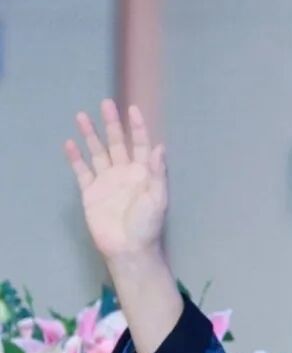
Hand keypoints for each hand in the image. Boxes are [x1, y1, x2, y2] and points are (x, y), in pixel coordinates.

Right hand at [63, 99, 167, 262]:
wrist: (129, 249)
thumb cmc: (148, 226)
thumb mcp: (158, 199)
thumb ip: (157, 173)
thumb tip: (160, 147)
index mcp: (143, 174)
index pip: (140, 145)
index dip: (137, 128)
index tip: (133, 109)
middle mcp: (124, 173)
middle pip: (116, 143)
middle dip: (112, 124)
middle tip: (106, 103)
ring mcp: (107, 182)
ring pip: (97, 152)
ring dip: (90, 135)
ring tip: (81, 115)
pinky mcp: (91, 192)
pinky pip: (82, 171)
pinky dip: (76, 158)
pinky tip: (70, 143)